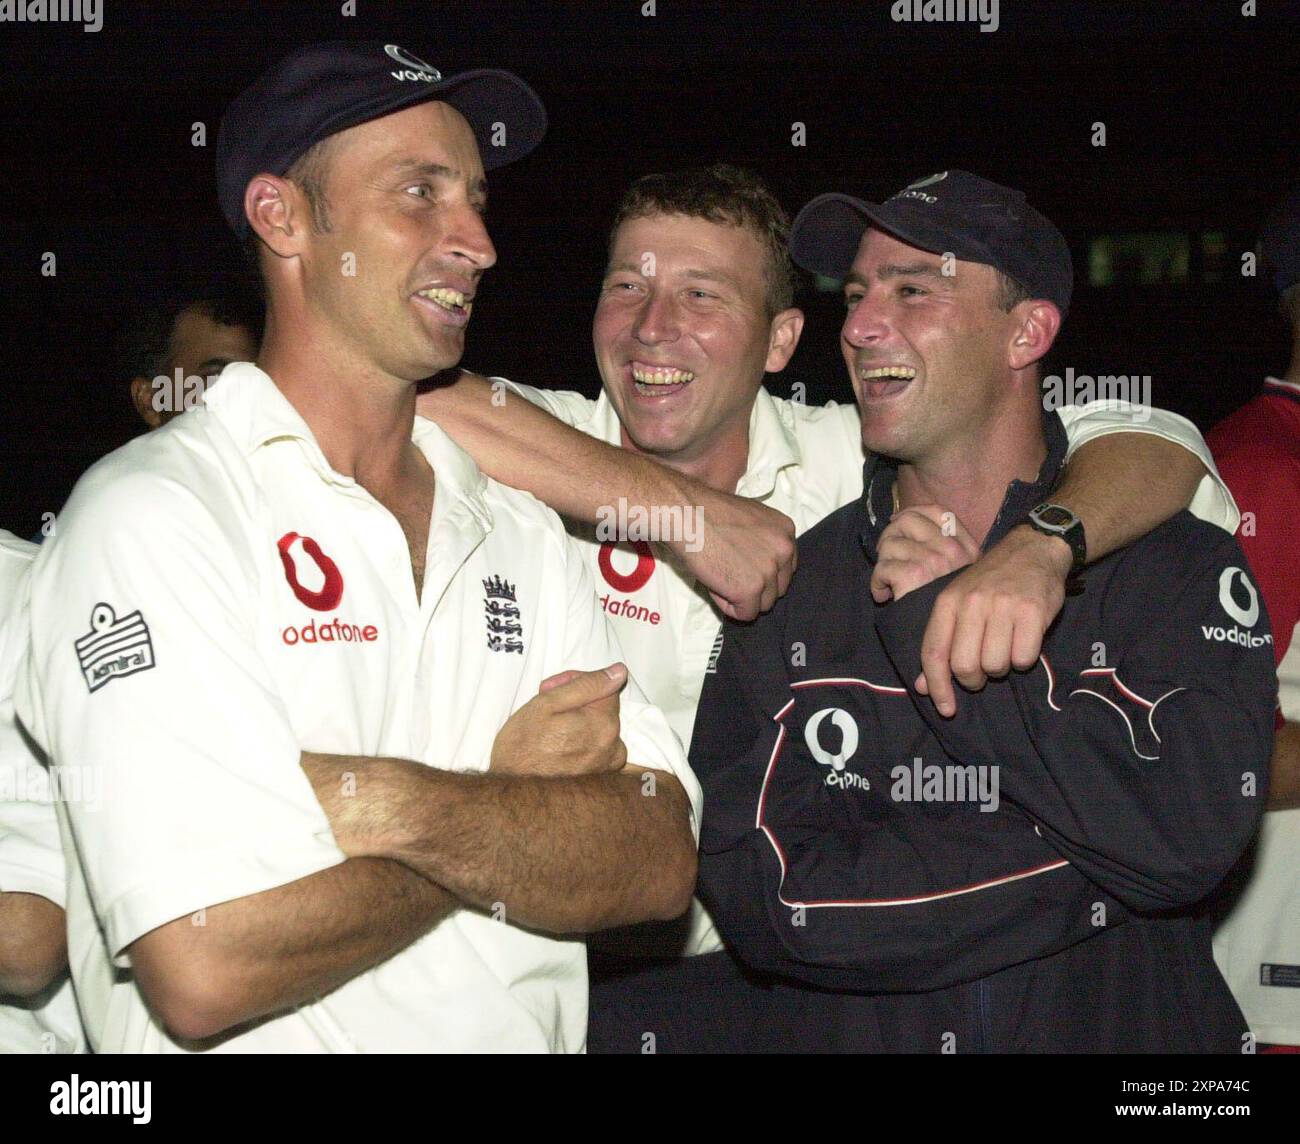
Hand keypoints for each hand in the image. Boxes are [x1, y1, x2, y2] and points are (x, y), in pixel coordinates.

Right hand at [490, 664, 628, 776]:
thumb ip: (586, 685)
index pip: (605, 686)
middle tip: (545, 710)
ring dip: (579, 723)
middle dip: (577, 703)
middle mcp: (613, 747)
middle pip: (603, 708)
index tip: (551, 690)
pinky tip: (557, 749)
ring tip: (549, 731)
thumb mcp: (547, 704)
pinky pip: (597, 749)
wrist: (513, 794)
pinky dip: (581, 743)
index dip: (576, 682)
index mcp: (603, 724)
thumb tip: (619, 671)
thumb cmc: (522, 746)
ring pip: (599, 728)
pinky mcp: (600, 779)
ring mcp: (607, 766)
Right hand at [674, 484, 796, 620]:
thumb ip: (763, 541)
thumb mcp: (750, 519)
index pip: (785, 568)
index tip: (742, 565)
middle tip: (727, 570)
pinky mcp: (750, 589)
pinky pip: (745, 614)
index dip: (761, 572)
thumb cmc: (707, 513)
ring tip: (719, 576)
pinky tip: (715, 585)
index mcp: (786, 530)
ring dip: (742, 597)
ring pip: (764, 604)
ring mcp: (769, 571)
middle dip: (754, 586)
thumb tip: (759, 564)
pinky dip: (728, 606)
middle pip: (778, 588)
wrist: (685, 515)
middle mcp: (784, 549)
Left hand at [870, 504, 979, 602]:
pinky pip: (882, 567)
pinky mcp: (912, 576)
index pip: (938, 511)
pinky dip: (876, 583)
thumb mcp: (958, 575)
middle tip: (887, 556)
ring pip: (890, 543)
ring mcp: (933, 562)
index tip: (898, 522)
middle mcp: (951, 552)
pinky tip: (884, 596)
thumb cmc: (948, 611)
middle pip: (908, 520)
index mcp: (966, 549)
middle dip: (891, 535)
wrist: (950, 641)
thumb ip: (941, 547)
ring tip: (888, 582)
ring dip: (883, 563)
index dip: (913, 512)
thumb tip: (901, 517)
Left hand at [916, 523, 1071, 716]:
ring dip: (1002, 668)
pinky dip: (1024, 659)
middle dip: (974, 680)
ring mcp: (1002, 606)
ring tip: (1005, 648)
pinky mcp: (1032, 611)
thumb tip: (923, 686)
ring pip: (995, 666)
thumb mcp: (958, 602)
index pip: (934, 653)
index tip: (945, 709)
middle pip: (965, 666)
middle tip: (983, 671)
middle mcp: (971, 603)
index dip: (937, 686)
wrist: (1031, 548)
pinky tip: (1024, 640)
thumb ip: (941, 641)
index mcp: (947, 602)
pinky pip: (1024, 658)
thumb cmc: (991, 582)